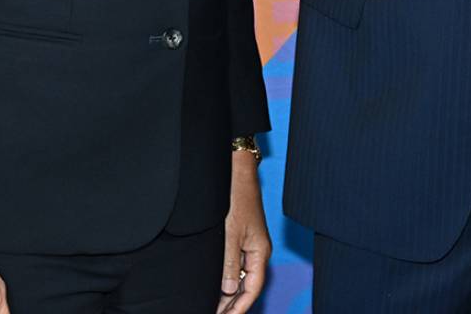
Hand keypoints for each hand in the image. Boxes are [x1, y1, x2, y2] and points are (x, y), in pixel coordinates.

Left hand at [218, 150, 270, 311]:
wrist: (236, 170)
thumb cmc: (236, 197)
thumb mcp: (230, 233)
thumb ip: (230, 262)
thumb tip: (229, 289)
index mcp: (259, 252)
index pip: (252, 289)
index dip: (239, 307)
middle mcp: (256, 250)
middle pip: (247, 285)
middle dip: (232, 303)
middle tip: (213, 313)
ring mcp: (248, 243)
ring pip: (240, 275)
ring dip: (227, 292)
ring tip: (211, 305)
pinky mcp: (239, 236)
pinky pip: (235, 263)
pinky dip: (226, 276)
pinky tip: (215, 283)